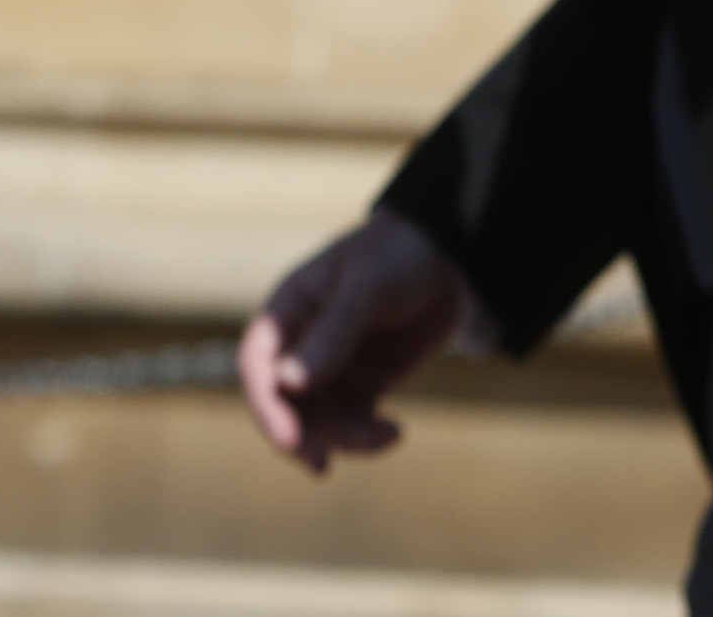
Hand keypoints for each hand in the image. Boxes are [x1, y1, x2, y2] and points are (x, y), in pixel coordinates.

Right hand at [237, 210, 480, 472]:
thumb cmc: (402, 252)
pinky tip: (394, 433)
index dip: (266, 405)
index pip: (257, 365)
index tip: (289, 438)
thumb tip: (288, 383)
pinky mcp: (364, 384)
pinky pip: (353, 422)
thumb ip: (333, 331)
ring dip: (343, 438)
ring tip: (385, 436)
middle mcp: (301, 344)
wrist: (455, 251)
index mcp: (288, 310)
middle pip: (283, 403)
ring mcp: (331, 367)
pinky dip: (367, 436)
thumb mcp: (369, 285)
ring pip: (318, 420)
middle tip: (323, 462)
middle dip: (302, 434)